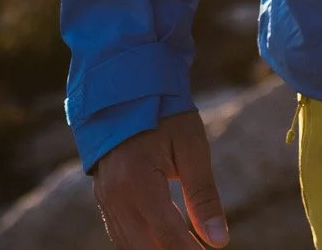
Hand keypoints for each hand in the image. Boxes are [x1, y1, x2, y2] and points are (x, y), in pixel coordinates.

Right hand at [92, 110, 228, 247]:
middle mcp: (116, 196)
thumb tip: (218, 240)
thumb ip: (204, 196)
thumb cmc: (163, 112)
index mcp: (138, 182)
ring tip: (186, 248)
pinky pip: (120, 234)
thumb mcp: (191, 147)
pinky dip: (142, 244)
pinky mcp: (103, 198)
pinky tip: (162, 243)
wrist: (124, 88)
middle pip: (146, 248)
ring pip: (130, 246)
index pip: (169, 235)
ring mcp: (105, 199)